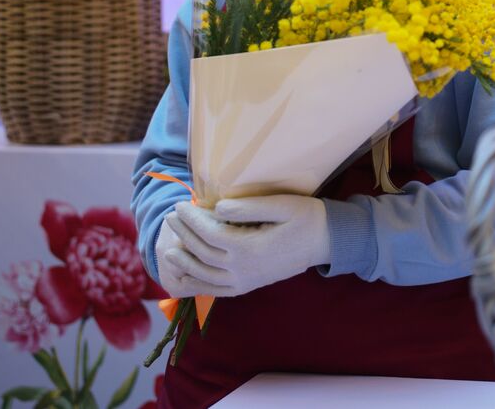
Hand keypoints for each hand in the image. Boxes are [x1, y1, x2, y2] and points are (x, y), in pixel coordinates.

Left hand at [161, 196, 329, 297]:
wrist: (325, 242)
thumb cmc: (305, 218)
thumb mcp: (281, 206)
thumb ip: (248, 208)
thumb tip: (217, 208)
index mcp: (249, 248)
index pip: (210, 234)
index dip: (192, 219)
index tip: (181, 205)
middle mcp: (243, 269)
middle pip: (203, 253)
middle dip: (185, 234)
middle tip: (171, 217)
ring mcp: (245, 281)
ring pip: (205, 275)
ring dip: (185, 262)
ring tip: (169, 249)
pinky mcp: (249, 286)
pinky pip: (216, 290)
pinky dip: (198, 285)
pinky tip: (186, 278)